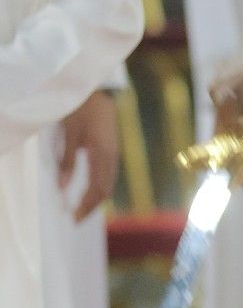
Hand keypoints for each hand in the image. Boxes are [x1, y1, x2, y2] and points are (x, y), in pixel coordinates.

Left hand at [57, 91, 119, 222]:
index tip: (73, 219)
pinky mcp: (112, 147)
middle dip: (92, 206)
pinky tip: (90, 189)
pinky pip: (109, 173)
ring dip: (96, 197)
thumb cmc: (81, 108)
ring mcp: (114, 151)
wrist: (97, 88)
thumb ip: (67, 161)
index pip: (97, 189)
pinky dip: (100, 186)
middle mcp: (112, 155)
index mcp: (102, 154)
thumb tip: (62, 188)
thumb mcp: (70, 134)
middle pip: (105, 189)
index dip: (86, 206)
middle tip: (76, 219)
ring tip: (82, 207)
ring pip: (109, 182)